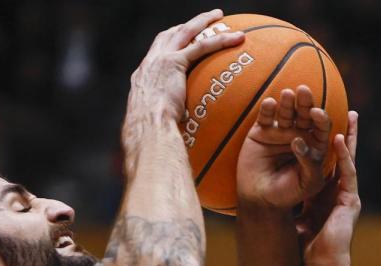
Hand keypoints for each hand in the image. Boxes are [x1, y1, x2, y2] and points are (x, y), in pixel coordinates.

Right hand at [122, 10, 243, 150]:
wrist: (147, 127)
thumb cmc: (151, 132)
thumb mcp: (158, 121)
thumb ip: (169, 116)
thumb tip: (181, 127)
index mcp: (144, 76)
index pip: (158, 52)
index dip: (171, 42)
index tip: (183, 39)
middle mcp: (150, 63)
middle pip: (170, 34)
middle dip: (187, 25)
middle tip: (204, 20)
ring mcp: (160, 60)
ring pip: (186, 32)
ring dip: (204, 21)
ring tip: (221, 17)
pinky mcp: (174, 63)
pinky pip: (201, 46)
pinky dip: (220, 40)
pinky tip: (237, 38)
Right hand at [237, 85, 332, 209]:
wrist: (261, 200)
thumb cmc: (289, 194)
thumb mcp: (307, 183)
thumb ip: (310, 163)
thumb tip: (298, 140)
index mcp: (315, 145)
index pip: (321, 128)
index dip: (321, 119)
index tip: (317, 113)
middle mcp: (299, 135)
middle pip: (305, 114)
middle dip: (306, 102)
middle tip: (304, 91)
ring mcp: (280, 132)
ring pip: (286, 112)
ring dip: (288, 102)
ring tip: (287, 94)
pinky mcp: (262, 131)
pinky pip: (266, 116)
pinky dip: (267, 109)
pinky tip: (270, 103)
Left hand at [301, 111, 359, 265]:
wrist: (323, 265)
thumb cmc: (310, 249)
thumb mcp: (300, 222)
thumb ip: (295, 209)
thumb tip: (277, 204)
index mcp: (330, 195)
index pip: (329, 165)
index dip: (328, 146)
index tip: (324, 127)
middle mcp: (342, 192)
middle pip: (343, 158)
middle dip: (346, 134)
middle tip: (348, 113)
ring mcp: (349, 195)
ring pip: (350, 161)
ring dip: (349, 137)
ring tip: (348, 116)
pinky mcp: (351, 201)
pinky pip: (347, 173)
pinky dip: (344, 156)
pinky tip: (338, 139)